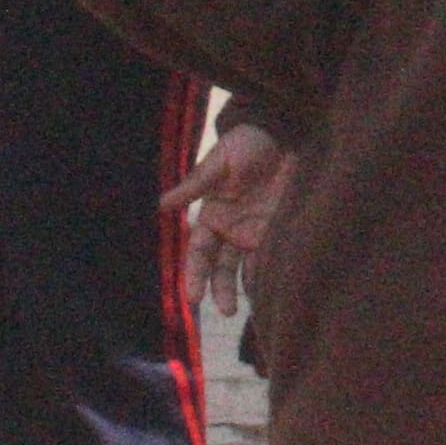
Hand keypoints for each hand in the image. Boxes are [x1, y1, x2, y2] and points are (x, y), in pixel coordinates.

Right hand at [166, 119, 288, 319]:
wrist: (283, 133)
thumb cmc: (245, 145)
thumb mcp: (219, 163)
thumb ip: (194, 185)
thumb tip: (162, 204)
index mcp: (212, 216)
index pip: (199, 252)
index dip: (194, 274)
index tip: (192, 296)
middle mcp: (231, 230)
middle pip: (221, 267)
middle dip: (220, 290)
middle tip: (225, 311)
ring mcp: (255, 231)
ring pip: (245, 267)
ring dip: (244, 288)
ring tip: (247, 307)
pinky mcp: (278, 229)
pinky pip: (271, 255)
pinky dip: (269, 272)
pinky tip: (271, 288)